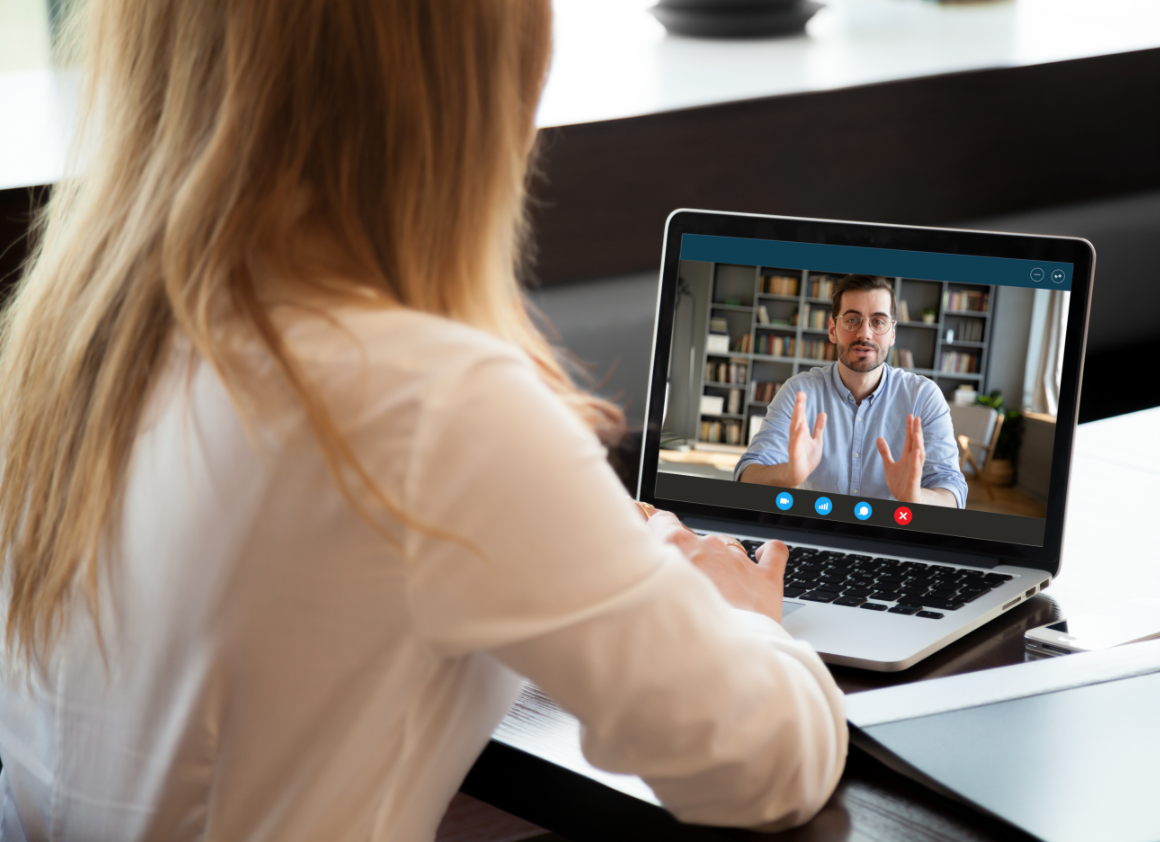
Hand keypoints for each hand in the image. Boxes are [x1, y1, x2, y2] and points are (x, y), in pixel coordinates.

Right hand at [644, 510, 787, 622]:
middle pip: (694, 539)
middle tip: (683, 585)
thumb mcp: (648, 595)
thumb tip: (636, 563)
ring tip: (715, 593)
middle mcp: (708, 546)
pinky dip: (767, 552)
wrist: (720, 659)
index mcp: (677, 544)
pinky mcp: (765, 577)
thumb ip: (646, 570)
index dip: (656, 528)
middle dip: (689, 557)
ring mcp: (738, 560)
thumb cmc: (681, 631)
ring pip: (727, 547)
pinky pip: (773, 552)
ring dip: (720, 563)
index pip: (660, 520)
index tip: (652, 535)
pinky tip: (761, 556)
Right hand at [786, 391, 825, 486]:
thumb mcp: (816, 440)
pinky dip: (798, 436)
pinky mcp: (795, 455)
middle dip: (798, 407)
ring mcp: (795, 445)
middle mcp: (796, 436)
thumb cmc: (807, 457)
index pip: (801, 416)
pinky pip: (796, 445)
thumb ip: (818, 427)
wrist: (799, 473)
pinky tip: (801, 428)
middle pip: (797, 419)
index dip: (801, 404)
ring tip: (799, 406)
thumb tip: (822, 413)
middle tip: (800, 394)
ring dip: (797, 417)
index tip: (801, 393)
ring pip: (795, 429)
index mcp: (801, 432)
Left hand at [877, 414, 924, 503]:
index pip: (910, 439)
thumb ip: (885, 452)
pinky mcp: (914, 480)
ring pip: (918, 454)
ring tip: (916, 432)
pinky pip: (916, 469)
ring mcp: (914, 470)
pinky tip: (918, 451)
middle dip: (916, 431)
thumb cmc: (900, 483)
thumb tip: (879, 438)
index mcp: (908, 457)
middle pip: (915, 443)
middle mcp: (913, 461)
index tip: (911, 415)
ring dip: (918, 443)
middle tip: (916, 418)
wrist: (905, 500)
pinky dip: (917, 461)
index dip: (910, 428)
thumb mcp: (889, 465)